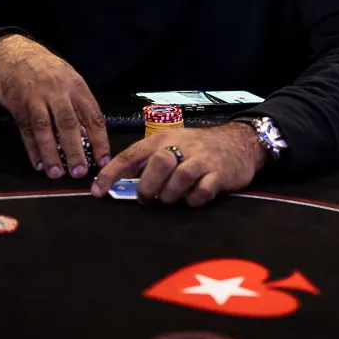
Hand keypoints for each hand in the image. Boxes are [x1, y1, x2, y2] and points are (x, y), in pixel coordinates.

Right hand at [0, 34, 109, 179]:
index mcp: (76, 85)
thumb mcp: (68, 79)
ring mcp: (36, 98)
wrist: (12, 52)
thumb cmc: (44, 68)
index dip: (100, 140)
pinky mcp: (17, 104)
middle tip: (79, 171)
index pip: (93, 116)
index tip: (103, 160)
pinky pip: (26, 130)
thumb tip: (88, 136)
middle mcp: (57, 91)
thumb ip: (78, 105)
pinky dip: (33, 148)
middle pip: (69, 124)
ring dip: (52, 153)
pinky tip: (39, 163)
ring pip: (45, 129)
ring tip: (56, 172)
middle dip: (75, 150)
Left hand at [91, 122, 267, 205]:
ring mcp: (202, 160)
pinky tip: (193, 198)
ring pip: (179, 178)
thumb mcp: (173, 145)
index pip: (131, 155)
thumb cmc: (199, 148)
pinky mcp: (219, 174)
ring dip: (170, 195)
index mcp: (163, 138)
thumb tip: (121, 184)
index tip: (98, 191)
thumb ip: (149, 162)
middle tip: (148, 198)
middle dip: (148, 187)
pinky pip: (202, 191)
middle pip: (158, 164)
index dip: (112, 174)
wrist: (240, 142)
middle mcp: (182, 145)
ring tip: (171, 198)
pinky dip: (193, 200)